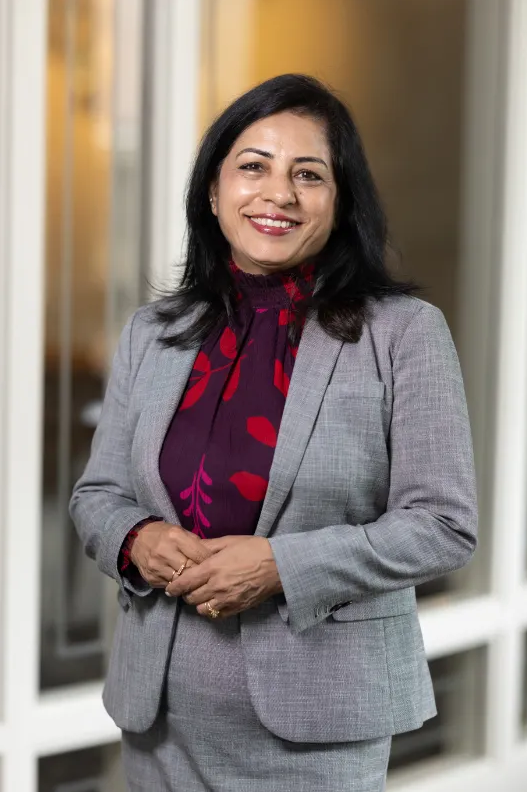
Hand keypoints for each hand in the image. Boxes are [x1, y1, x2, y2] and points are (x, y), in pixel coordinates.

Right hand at [130, 521, 212, 588]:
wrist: (136, 539)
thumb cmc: (164, 534)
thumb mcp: (180, 532)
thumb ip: (195, 543)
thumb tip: (212, 557)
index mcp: (175, 537)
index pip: (200, 555)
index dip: (209, 561)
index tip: (215, 565)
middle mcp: (165, 552)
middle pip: (191, 570)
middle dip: (200, 574)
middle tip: (207, 576)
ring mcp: (156, 567)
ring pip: (181, 582)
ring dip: (189, 583)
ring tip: (195, 581)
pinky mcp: (151, 578)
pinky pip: (170, 586)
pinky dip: (177, 585)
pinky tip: (180, 582)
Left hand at [165, 535, 282, 617]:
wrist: (279, 565)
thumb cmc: (254, 549)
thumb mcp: (229, 541)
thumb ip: (208, 546)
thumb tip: (192, 547)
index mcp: (212, 568)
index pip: (184, 582)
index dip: (174, 587)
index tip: (170, 588)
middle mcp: (216, 586)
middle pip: (190, 598)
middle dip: (186, 593)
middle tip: (189, 587)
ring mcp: (226, 600)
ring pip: (201, 609)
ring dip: (198, 603)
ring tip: (202, 595)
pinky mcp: (236, 608)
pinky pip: (216, 615)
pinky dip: (211, 610)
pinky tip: (215, 601)